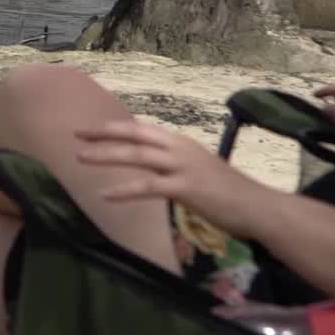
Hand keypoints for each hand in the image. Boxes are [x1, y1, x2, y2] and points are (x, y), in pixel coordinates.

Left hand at [75, 120, 271, 237]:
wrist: (257, 206)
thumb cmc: (228, 192)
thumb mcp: (197, 168)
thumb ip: (174, 164)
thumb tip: (153, 163)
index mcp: (181, 142)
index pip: (141, 130)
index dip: (114, 128)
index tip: (91, 129)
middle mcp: (180, 148)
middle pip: (135, 135)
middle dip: (103, 133)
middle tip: (77, 134)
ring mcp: (183, 167)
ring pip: (137, 156)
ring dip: (106, 156)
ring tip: (81, 158)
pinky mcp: (186, 188)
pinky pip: (148, 187)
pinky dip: (124, 190)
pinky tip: (105, 194)